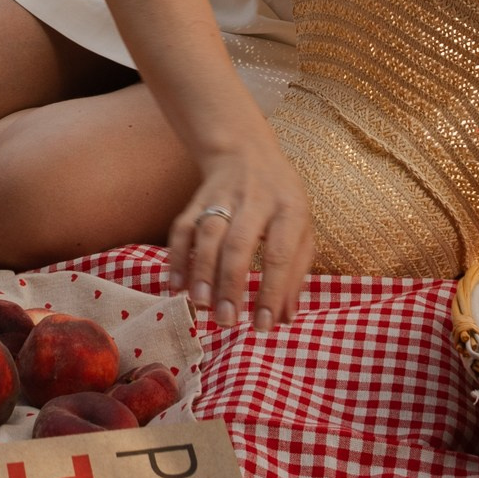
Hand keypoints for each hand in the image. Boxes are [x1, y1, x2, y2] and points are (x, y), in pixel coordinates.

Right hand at [167, 142, 315, 332]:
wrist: (246, 152)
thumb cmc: (281, 201)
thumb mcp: (302, 229)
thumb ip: (297, 272)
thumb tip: (285, 318)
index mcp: (289, 208)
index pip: (279, 254)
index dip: (271, 292)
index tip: (263, 325)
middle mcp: (256, 199)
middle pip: (239, 243)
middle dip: (230, 284)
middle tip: (226, 321)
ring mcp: (223, 196)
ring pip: (208, 234)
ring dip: (201, 272)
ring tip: (201, 305)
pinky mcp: (196, 198)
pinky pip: (182, 228)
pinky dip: (177, 258)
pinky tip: (176, 286)